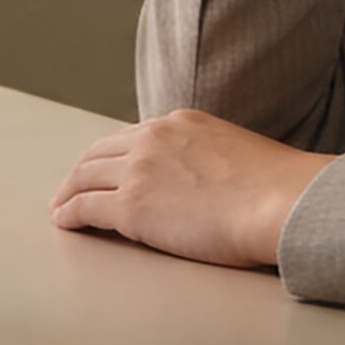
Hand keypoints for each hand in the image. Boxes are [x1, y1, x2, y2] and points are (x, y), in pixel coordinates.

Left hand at [49, 110, 336, 268]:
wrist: (284, 202)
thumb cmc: (279, 189)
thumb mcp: (238, 153)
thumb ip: (212, 159)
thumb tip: (214, 183)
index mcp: (180, 123)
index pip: (132, 137)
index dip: (112, 155)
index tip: (104, 168)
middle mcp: (153, 138)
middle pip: (100, 152)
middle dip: (83, 170)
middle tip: (70, 188)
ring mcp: (139, 171)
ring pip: (86, 177)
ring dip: (69, 192)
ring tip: (60, 207)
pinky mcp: (131, 207)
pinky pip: (86, 207)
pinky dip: (69, 214)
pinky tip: (64, 221)